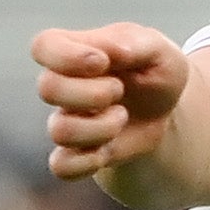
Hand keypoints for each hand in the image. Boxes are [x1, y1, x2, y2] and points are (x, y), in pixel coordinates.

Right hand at [31, 24, 191, 183]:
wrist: (166, 112)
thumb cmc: (155, 72)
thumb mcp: (158, 49)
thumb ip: (134, 42)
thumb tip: (112, 52)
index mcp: (75, 50)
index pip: (43, 46)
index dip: (66, 56)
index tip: (102, 61)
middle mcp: (63, 85)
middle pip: (47, 89)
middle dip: (93, 93)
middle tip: (120, 90)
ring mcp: (67, 120)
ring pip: (59, 131)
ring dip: (100, 128)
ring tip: (122, 117)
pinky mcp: (76, 153)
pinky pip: (61, 166)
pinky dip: (86, 163)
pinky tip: (106, 151)